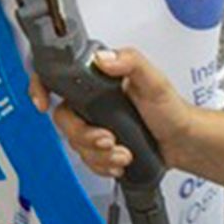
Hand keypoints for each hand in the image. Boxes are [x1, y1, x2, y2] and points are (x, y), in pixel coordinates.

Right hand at [32, 48, 193, 177]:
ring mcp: (92, 124)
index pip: (54, 76)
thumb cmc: (170, 109)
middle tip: (108, 138)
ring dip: (98, 154)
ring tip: (123, 153)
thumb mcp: (153, 80)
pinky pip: (85, 159)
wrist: (184, 143)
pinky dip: (102, 164)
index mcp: (94, 79)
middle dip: (84, 135)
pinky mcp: (98, 146)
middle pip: (63, 118)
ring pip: (74, 142)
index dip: (39, 87)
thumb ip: (130, 61)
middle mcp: (89, 101)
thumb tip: (103, 58)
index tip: (42, 102)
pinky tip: (119, 161)